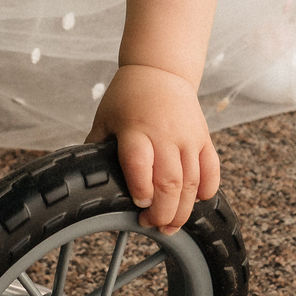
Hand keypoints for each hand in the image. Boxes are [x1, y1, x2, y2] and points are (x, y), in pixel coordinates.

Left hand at [89, 64, 220, 232]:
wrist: (160, 70)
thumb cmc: (128, 96)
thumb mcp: (104, 119)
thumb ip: (96, 149)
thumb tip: (83, 180)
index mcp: (135, 129)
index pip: (139, 164)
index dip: (140, 190)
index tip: (138, 205)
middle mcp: (165, 135)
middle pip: (170, 183)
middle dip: (163, 212)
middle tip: (153, 224)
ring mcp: (188, 137)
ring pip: (192, 183)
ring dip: (183, 210)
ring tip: (171, 225)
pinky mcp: (204, 138)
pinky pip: (211, 171)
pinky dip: (206, 191)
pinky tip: (195, 202)